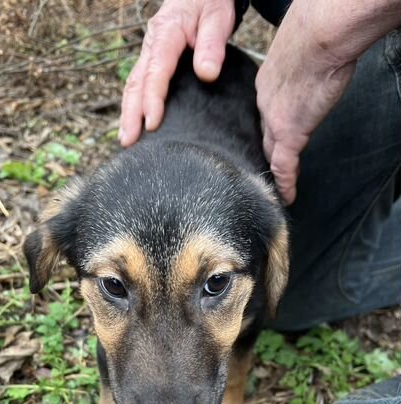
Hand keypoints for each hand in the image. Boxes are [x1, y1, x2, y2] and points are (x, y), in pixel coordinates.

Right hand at [119, 0, 234, 146]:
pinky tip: (133, 124)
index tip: (152, 123)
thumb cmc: (209, 4)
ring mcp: (148, 52)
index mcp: (166, 33)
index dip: (152, 99)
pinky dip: (132, 104)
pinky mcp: (151, 60)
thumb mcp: (217, 18)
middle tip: (129, 141)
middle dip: (131, 114)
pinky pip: (138, 83)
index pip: (156, 71)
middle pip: (137, 82)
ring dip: (127, 113)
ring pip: (133, 85)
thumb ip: (212, 45)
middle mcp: (151, 44)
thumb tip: (207, 74)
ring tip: (126, 140)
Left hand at [256, 0, 355, 204]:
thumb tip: (311, 67)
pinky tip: (286, 197)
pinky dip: (285, 183)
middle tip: (259, 170)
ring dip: (271, 170)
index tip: (264, 141)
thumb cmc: (315, 32)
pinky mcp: (289, 133)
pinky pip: (284, 166)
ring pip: (269, 152)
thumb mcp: (297, 52)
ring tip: (270, 187)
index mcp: (265, 84)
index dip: (264, 130)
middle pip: (260, 136)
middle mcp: (263, 104)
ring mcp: (273, 120)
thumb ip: (297, 68)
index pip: (262, 115)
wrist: (319, 35)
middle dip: (260, 153)